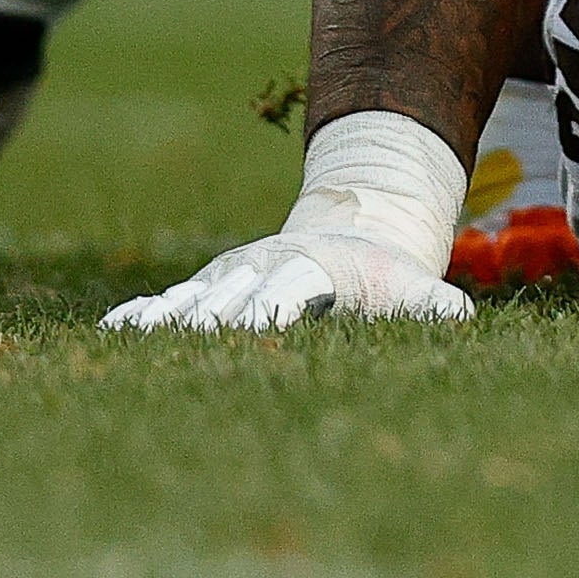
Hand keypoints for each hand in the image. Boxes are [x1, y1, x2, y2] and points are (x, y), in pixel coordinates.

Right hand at [100, 228, 473, 332]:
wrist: (353, 232)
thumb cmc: (383, 277)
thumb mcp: (410, 286)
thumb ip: (431, 304)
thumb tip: (463, 316)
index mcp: (308, 270)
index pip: (286, 291)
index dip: (269, 307)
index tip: (252, 326)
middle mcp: (263, 269)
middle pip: (231, 298)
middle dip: (212, 322)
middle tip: (189, 346)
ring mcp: (231, 277)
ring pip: (194, 298)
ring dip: (168, 319)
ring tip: (134, 341)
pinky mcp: (210, 287)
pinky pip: (172, 300)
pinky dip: (145, 314)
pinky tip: (115, 333)